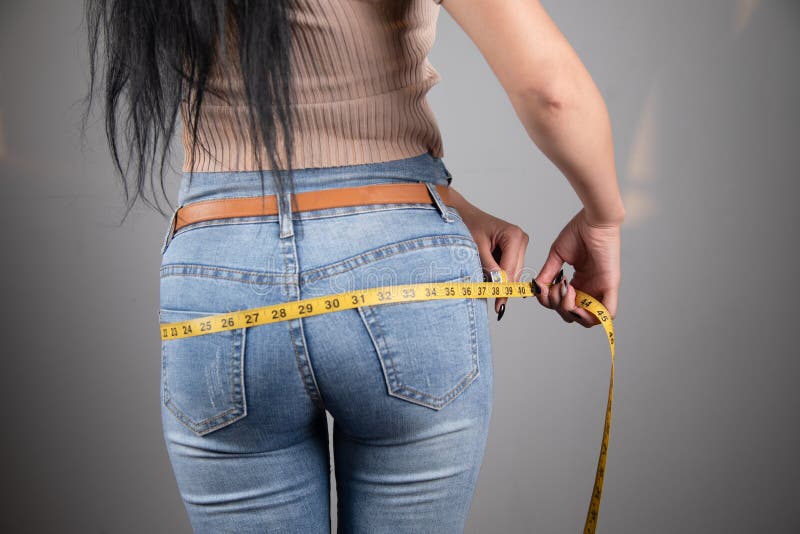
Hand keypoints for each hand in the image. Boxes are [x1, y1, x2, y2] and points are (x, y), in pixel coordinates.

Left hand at [456, 200, 528, 318]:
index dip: (503, 288)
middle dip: (502, 286)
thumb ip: (488, 267)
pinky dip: (499, 274)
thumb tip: (498, 285)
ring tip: (484, 281)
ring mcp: (520, 243)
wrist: (464, 214)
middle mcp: (521, 239)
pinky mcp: (516, 248)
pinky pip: (510, 267)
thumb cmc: (468, 225)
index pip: (511, 269)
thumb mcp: (475, 248)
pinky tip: (488, 272)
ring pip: (513, 272)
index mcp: (514, 236)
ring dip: (500, 280)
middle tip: (494, 304)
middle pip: (515, 273)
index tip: (498, 304)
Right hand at [534, 208, 620, 326]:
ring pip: (588, 320)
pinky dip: (592, 316)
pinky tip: (576, 300)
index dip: (550, 302)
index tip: (544, 287)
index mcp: (578, 282)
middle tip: (556, 286)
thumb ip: (547, 274)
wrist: (592, 219)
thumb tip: (537, 289)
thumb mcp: (557, 256)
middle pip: (573, 315)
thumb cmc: (579, 231)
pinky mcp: (610, 284)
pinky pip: (608, 312)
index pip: (563, 305)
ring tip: (565, 291)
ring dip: (572, 312)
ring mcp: (600, 288)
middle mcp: (589, 288)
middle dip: (558, 307)